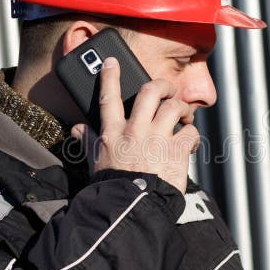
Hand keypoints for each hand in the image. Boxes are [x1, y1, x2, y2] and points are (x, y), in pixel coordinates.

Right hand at [81, 57, 198, 192]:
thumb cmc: (113, 186)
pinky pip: (190, 132)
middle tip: (167, 89)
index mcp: (113, 132)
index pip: (108, 98)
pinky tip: (190, 143)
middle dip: (162, 85)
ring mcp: (158, 138)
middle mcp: (136, 130)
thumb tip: (77, 128)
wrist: (134, 207)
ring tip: (183, 116)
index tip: (112, 62)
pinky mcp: (177, 151)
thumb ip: (88, 141)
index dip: (110, 76)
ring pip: (174, 106)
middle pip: (150, 92)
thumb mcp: (95, 162)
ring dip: (181, 108)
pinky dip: (192, 135)